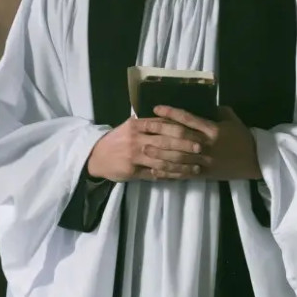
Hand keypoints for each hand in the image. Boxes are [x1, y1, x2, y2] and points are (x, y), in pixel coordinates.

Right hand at [86, 116, 211, 181]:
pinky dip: (169, 175)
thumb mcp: (132, 126)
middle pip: (165, 143)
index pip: (163, 126)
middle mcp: (135, 139)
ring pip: (162, 160)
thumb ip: (152, 124)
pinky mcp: (132, 171)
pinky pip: (154, 173)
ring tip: (195, 167)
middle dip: (185, 147)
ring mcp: (134, 156)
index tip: (197, 135)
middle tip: (200, 150)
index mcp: (137, 125)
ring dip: (181, 165)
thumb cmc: (119, 139)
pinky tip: (181, 176)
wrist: (96, 156)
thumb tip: (178, 120)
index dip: (181, 131)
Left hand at [153, 105, 261, 180]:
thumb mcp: (233, 120)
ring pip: (178, 157)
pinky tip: (155, 171)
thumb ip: (218, 111)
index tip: (157, 108)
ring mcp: (204, 161)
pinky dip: (168, 173)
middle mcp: (206, 145)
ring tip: (144, 149)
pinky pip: (183, 174)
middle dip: (160, 131)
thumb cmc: (243, 138)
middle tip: (144, 127)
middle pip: (179, 137)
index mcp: (213, 130)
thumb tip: (205, 104)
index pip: (189, 119)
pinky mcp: (204, 175)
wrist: (255, 161)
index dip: (172, 113)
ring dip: (160, 154)